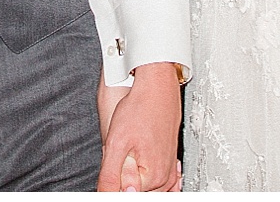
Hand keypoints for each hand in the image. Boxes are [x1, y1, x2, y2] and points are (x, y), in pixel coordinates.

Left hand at [99, 62, 182, 190]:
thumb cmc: (139, 109)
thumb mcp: (115, 143)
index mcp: (152, 177)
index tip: (112, 165)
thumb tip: (108, 195)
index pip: (125, 193)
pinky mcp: (170, 162)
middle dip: (124, 179)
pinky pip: (163, 182)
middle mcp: (164, 177)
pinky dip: (151, 181)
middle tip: (120, 156)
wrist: (157, 88)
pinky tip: (143, 174)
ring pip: (148, 188)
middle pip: (137, 191)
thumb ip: (111, 175)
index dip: (112, 181)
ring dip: (135, 179)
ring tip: (129, 156)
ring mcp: (169, 170)